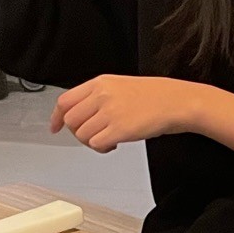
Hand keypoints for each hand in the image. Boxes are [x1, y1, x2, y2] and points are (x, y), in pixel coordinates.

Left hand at [50, 75, 198, 149]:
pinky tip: (114, 145)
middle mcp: (101, 96)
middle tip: (93, 136)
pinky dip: (102, 149)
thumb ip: (99, 96)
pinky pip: (96, 144)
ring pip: (82, 135)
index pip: (65, 101)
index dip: (56, 117)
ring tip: (108, 140)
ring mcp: (110, 112)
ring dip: (92, 142)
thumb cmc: (157, 96)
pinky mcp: (119, 129)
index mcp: (100, 83)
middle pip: (70, 120)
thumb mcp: (121, 86)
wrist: (178, 102)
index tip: (55, 127)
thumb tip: (82, 114)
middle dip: (78, 133)